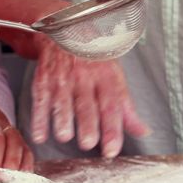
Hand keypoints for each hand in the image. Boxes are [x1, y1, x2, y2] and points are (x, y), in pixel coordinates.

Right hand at [30, 38, 147, 157]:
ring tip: (64, 136)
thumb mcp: (115, 78)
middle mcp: (84, 78)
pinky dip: (39, 119)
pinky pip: (41, 101)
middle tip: (88, 143)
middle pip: (86, 104)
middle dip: (87, 124)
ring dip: (62, 119)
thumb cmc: (94, 60)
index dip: (112, 130)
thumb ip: (126, 109)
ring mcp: (62, 79)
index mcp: (106, 79)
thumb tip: (143, 131)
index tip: (111, 150)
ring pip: (63, 101)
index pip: (112, 107)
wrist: (67, 32)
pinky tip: (40, 135)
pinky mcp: (44, 80)